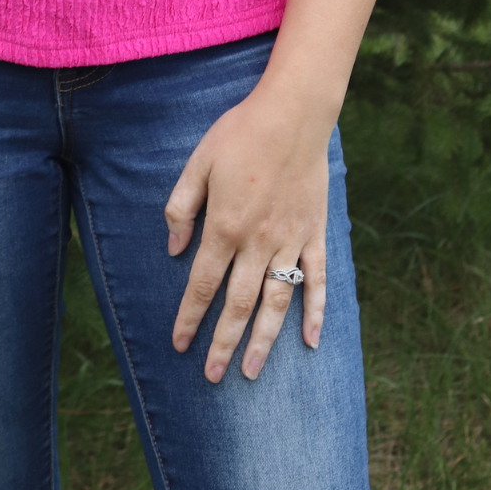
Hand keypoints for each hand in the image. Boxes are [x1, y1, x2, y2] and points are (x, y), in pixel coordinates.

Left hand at [164, 81, 328, 382]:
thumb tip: (174, 248)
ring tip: (251, 372)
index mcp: (224, 225)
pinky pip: (317, 281)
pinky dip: (315, 313)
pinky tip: (310, 341)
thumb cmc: (240, 133)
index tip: (179, 344)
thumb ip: (181, 206)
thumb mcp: (197, 162)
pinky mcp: (315, 234)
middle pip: (237, 305)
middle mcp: (257, 242)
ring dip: (262, 341)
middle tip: (213, 376)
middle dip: (222, 344)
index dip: (189, 317)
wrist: (292, 113)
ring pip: (276, 303)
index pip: (203, 284)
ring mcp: (290, 241)